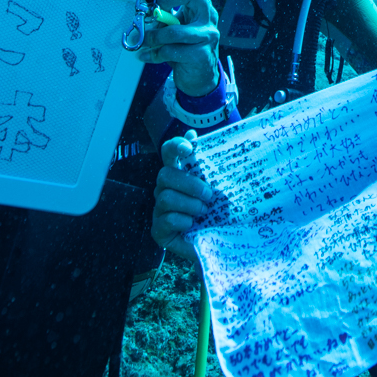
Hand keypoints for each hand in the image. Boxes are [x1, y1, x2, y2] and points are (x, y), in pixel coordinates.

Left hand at [137, 0, 221, 95]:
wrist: (200, 77)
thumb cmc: (185, 48)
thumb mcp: (174, 27)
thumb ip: (164, 16)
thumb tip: (142, 11)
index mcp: (200, 5)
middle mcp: (208, 16)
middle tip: (153, 10)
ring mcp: (208, 35)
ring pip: (174, 31)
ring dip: (153, 37)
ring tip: (143, 41)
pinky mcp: (202, 54)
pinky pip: (172, 51)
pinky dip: (155, 54)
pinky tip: (147, 55)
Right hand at [151, 134, 213, 253]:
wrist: (218, 244)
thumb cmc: (216, 213)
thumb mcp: (218, 189)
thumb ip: (208, 165)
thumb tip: (195, 133)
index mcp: (178, 175)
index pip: (168, 152)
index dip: (175, 146)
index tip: (189, 148)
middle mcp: (164, 190)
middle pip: (165, 175)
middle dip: (190, 184)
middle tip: (209, 195)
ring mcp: (159, 210)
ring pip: (166, 198)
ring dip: (190, 205)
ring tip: (204, 212)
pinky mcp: (158, 230)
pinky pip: (167, 219)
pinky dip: (184, 221)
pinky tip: (192, 225)